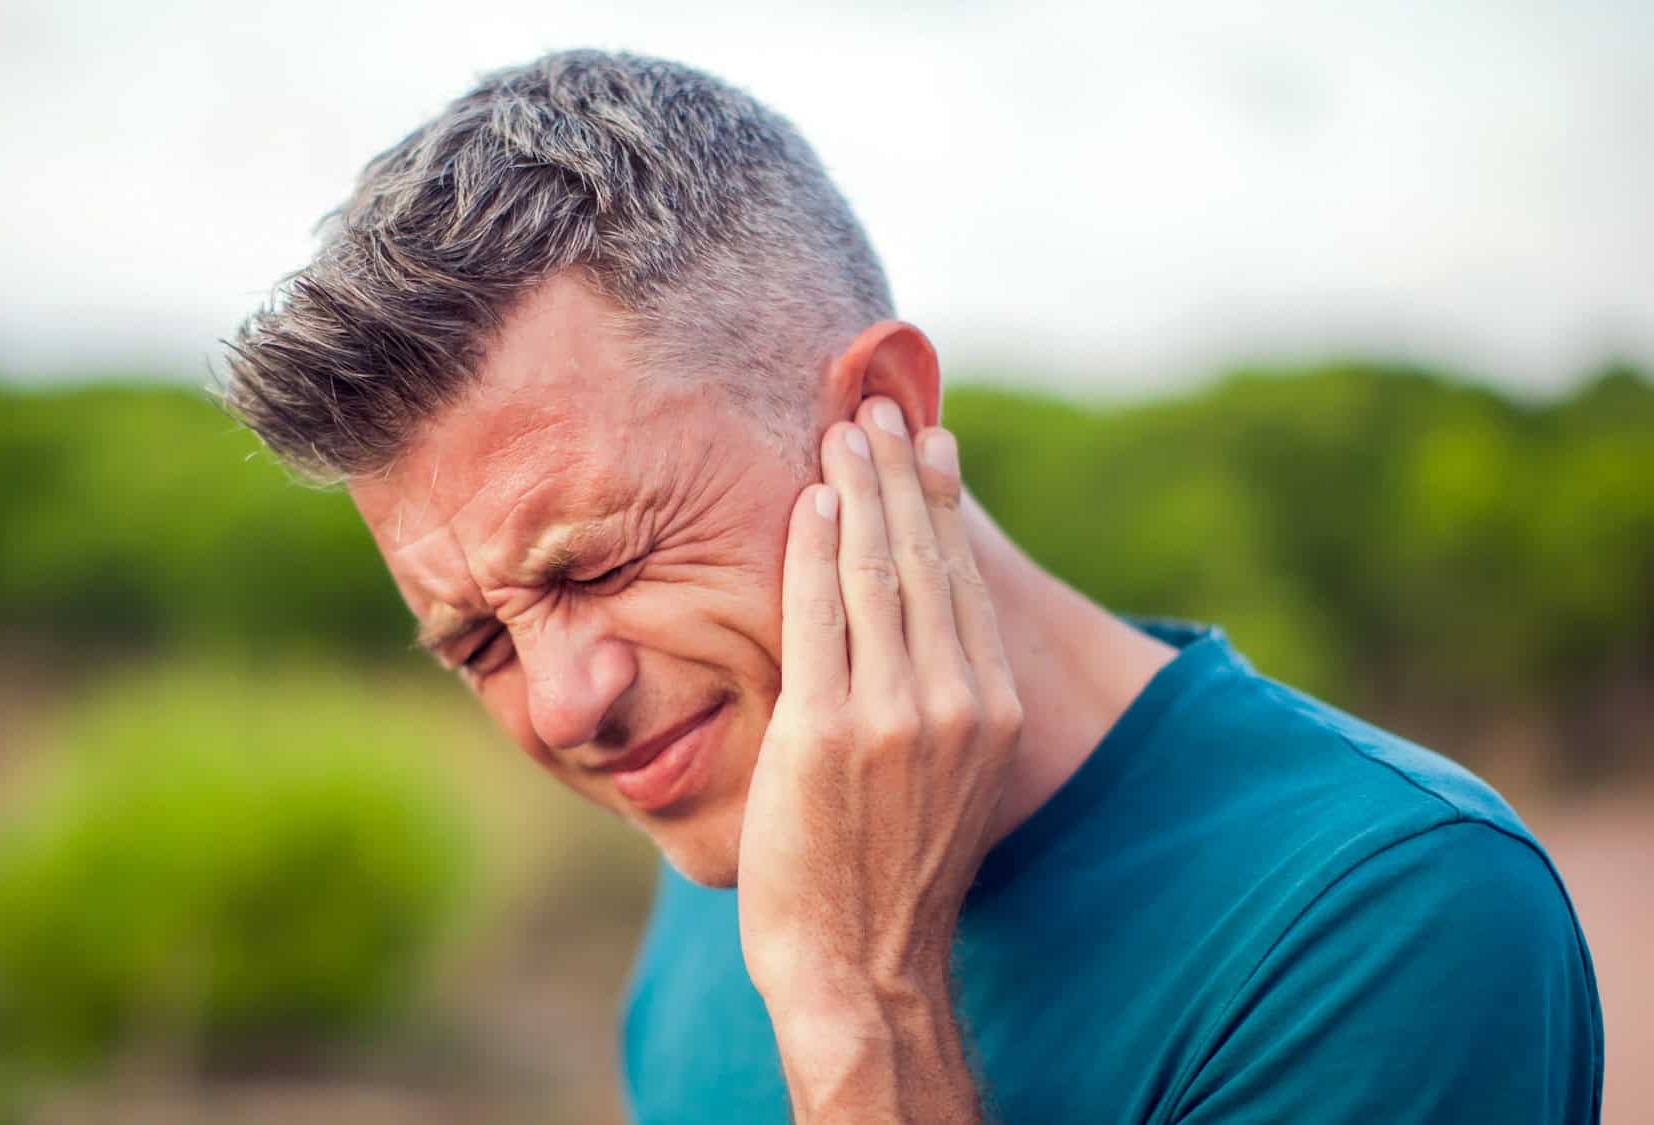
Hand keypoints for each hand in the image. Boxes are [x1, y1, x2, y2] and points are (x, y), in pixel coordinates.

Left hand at [737, 397, 1020, 1114]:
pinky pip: (820, 615)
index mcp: (991, 712)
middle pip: (928, 559)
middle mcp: (959, 701)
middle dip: (901, 473)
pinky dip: (817, 549)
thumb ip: (936, 708)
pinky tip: (810, 500)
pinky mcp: (831, 731)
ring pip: (881, 571)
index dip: (941, 505)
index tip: (928, 445)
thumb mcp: (942, 783)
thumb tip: (912, 647)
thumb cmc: (889, 878)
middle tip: (877, 407)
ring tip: (843, 429)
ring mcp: (898, 714)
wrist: (863, 969)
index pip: (963, 582)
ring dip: (860, 488)